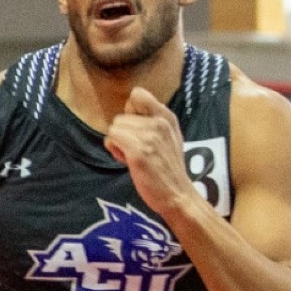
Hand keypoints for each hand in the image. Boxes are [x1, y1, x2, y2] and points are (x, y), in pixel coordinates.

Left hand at [104, 87, 192, 216]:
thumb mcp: (170, 137)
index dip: (130, 111)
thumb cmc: (169, 169)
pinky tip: (127, 161)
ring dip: (118, 143)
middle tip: (136, 150)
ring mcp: (149, 136)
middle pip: (121, 116)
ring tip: (133, 157)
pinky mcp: (139, 151)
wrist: (178, 195)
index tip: (137, 128)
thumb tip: (129, 111)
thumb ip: (153, 121)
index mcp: (167, 117)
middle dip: (123, 132)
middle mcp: (159, 122)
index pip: (137, 94)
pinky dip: (115, 150)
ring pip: (114, 127)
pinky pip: (112, 139)